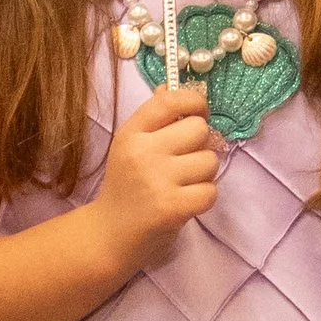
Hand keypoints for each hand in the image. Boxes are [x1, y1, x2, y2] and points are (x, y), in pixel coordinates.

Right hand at [92, 82, 219, 263]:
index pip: (171, 100)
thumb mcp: (131, 146)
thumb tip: (171, 85)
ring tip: (183, 184)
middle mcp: (143, 151)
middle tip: (186, 161)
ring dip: (203, 174)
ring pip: (210, 161)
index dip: (195, 102)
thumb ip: (153, 118)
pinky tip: (186, 201)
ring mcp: (157, 180)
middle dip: (200, 145)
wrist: (110, 235)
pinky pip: (211, 191)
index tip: (199, 114)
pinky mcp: (172, 207)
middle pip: (199, 129)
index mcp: (132, 132)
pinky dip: (203, 198)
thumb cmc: (126, 187)